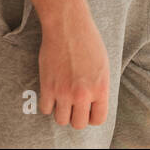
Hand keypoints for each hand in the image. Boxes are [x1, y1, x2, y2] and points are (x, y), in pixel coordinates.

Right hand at [37, 4, 111, 129]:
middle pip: (78, 124)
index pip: (98, 119)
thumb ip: (99, 87)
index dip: (92, 116)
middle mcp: (83, 94)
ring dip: (61, 112)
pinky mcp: (48, 86)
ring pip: (61, 120)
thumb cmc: (87, 40)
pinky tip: (51, 93)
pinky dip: (48, 104)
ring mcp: (64, 92)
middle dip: (76, 117)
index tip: (87, 110)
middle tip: (74, 106)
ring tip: (62, 100)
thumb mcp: (103, 65)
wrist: (67, 25)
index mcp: (100, 88)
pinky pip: (46, 109)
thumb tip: (93, 103)